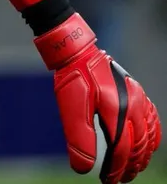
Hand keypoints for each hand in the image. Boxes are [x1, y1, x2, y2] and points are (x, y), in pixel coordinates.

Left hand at [35, 13, 160, 182]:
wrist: (78, 52)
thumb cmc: (73, 79)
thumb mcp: (71, 109)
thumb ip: (79, 139)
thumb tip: (83, 169)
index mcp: (116, 110)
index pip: (121, 149)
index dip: (116, 169)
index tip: (109, 181)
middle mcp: (133, 105)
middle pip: (138, 145)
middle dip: (130, 166)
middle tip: (121, 179)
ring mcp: (139, 98)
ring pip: (148, 135)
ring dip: (142, 155)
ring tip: (133, 168)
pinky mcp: (138, 93)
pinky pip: (153, 119)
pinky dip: (152, 136)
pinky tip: (147, 146)